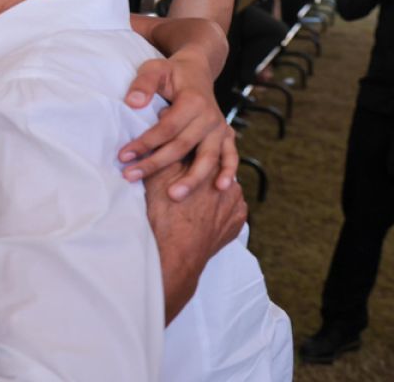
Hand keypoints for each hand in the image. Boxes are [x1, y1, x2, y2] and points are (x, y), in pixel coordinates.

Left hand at [120, 53, 237, 199]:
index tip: (123, 155)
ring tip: (174, 196)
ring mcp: (220, 128)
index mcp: (193, 101)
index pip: (166, 128)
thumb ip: (143, 83)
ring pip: (208, 157)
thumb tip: (132, 103)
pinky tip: (221, 188)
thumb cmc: (171, 73)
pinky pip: (230, 156)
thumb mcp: (154, 68)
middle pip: (182, 146)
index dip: (145, 143)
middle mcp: (210, 117)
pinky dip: (228, 171)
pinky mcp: (226, 136)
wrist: (197, 71)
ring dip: (192, 179)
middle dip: (156, 164)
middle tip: (131, 177)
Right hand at [144, 160, 246, 322]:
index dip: (191, 154)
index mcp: (215, 168)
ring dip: (211, 193)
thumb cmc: (164, 214)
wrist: (174, 254)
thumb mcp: (159, 177)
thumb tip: (167, 141)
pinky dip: (217, 211)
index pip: (205, 152)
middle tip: (183, 183)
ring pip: (223, 192)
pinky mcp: (236, 224)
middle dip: (202, 174)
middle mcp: (232, 185)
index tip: (181, 159)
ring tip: (191, 203)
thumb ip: (167, 154)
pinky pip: (228, 211)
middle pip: (215, 172)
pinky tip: (201, 215)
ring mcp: (237, 206)